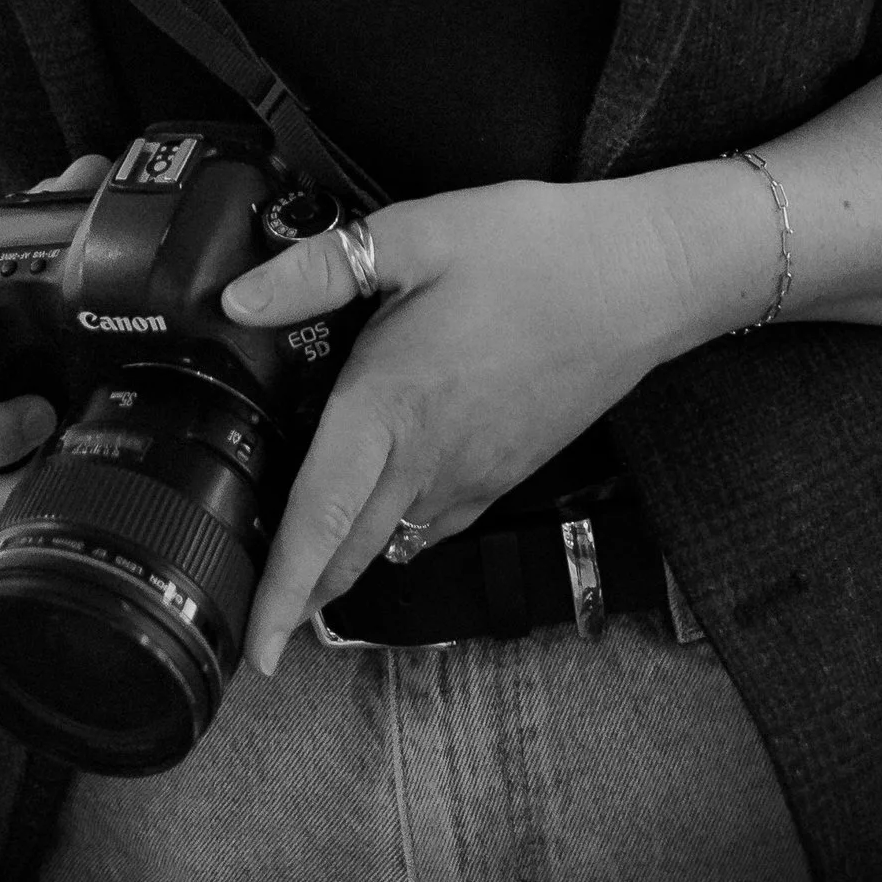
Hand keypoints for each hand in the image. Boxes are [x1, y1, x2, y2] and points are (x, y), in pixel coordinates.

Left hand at [219, 175, 696, 672]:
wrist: (641, 281)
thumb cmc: (529, 251)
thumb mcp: (417, 233)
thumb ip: (321, 270)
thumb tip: (239, 301)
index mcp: (388, 404)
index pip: (319, 518)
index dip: (281, 587)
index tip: (256, 649)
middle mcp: (427, 459)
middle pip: (349, 552)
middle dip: (300, 595)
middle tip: (256, 627)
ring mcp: (474, 475)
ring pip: (392, 541)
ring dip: (344, 563)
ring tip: (303, 568)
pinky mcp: (508, 472)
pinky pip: (437, 524)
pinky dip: (396, 535)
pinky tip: (383, 515)